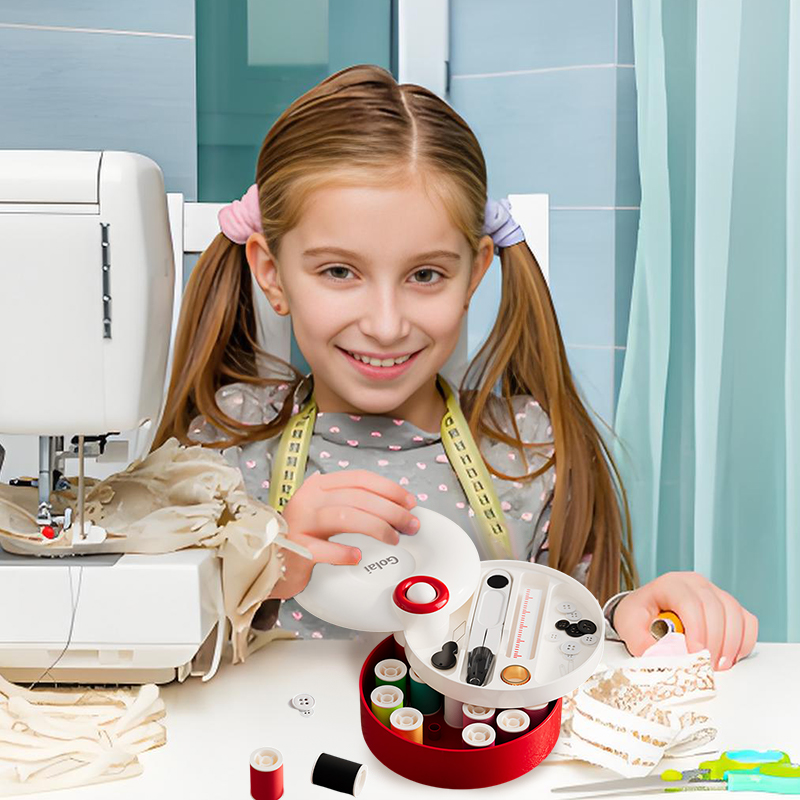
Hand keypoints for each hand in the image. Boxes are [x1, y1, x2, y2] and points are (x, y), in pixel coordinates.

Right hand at [270, 469, 418, 599]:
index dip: (389, 489)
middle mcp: (308, 499)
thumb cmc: (301, 537)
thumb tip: (392, 506)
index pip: (359, 479)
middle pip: (358, 497)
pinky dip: (343, 553)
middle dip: (392, 510)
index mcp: (318, 486)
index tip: (409, 502)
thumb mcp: (324, 512)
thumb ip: (351, 504)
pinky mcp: (295, 549)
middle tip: (410, 524)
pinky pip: (322, 549)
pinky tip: (357, 556)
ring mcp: (300, 523)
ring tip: (393, 539)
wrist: (266, 562)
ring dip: (376, 527)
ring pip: (345, 517)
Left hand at [613, 571, 757, 669]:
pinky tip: (731, 657)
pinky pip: (746, 621)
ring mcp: (714, 592)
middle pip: (715, 608)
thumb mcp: (629, 625)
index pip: (689, 602)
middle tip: (708, 665)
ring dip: (731, 643)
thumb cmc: (639, 615)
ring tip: (719, 665)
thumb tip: (660, 657)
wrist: (647, 611)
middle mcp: (695, 584)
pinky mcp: (728, 606)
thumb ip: (640, 641)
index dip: (697, 628)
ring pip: (734, 613)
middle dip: (715, 641)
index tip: (696, 653)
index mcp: (670, 584)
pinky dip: (744, 641)